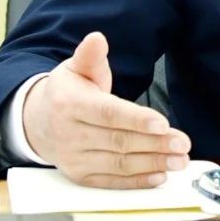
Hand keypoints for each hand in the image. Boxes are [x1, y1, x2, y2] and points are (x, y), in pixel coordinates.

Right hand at [22, 31, 191, 187]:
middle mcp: (70, 134)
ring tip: (179, 160)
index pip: (108, 113)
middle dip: (155, 144)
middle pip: (118, 141)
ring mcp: (74, 159)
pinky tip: (159, 177)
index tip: (163, 124)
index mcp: (70, 104)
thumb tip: (97, 38)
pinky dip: (136, 182)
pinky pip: (111, 182)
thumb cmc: (65, 92)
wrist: (36, 122)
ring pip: (118, 164)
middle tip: (183, 144)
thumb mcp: (75, 68)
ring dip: (152, 164)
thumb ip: (91, 56)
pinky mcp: (80, 176)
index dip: (136, 119)